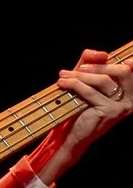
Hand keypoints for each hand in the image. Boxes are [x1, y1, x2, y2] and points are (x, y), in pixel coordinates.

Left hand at [41, 49, 131, 172]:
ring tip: (63, 75)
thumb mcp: (89, 84)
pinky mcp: (108, 112)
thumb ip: (94, 65)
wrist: (75, 135)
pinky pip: (90, 92)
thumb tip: (100, 52)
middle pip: (122, 72)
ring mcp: (122, 106)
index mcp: (131, 91)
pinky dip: (73, 84)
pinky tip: (62, 83)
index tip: (127, 59)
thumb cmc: (83, 107)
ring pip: (103, 81)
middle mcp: (132, 99)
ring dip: (80, 75)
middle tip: (78, 67)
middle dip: (99, 66)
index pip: (132, 72)